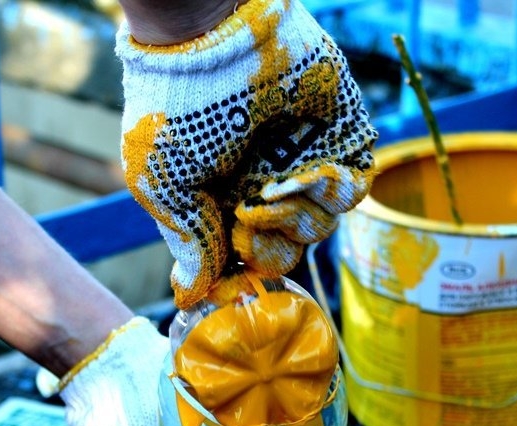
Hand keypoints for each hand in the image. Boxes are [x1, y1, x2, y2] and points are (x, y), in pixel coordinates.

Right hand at [117, 0, 377, 308]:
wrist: (212, 38)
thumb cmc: (175, 113)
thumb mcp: (164, 186)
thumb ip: (188, 242)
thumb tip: (188, 296)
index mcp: (222, 203)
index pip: (245, 261)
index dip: (244, 273)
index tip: (237, 274)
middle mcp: (264, 188)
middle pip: (287, 255)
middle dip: (271, 248)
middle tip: (248, 215)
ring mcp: (303, 165)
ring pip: (320, 230)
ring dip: (297, 216)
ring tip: (272, 183)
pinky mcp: (340, 140)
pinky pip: (352, 193)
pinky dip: (331, 190)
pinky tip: (306, 168)